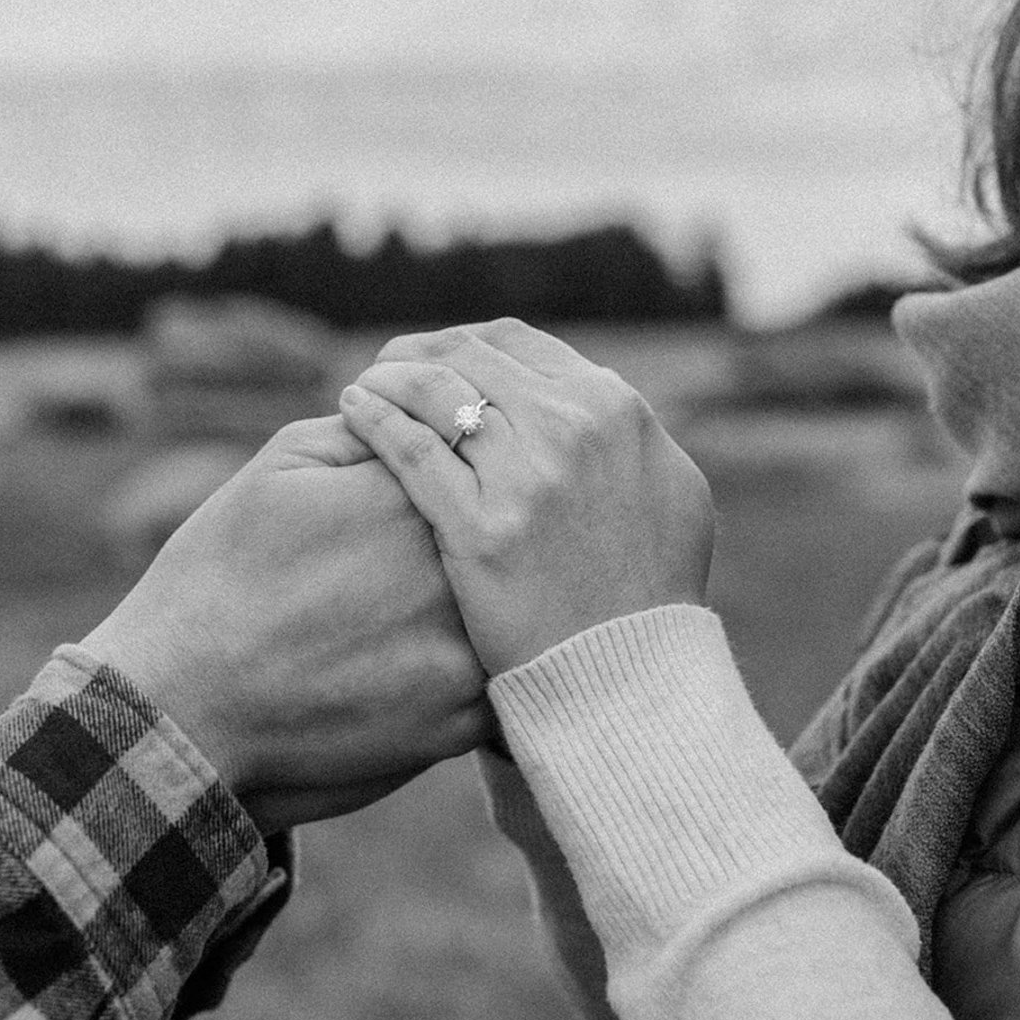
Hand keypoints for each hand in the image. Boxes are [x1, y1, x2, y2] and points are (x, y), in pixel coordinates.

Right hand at [79, 416, 493, 832]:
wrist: (181, 704)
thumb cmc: (218, 576)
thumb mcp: (280, 466)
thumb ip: (367, 430)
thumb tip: (421, 412)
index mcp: (410, 498)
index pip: (471, 459)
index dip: (449, 468)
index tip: (418, 490)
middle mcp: (452, 572)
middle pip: (500, 533)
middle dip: (472, 534)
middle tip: (417, 556)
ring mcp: (464, 650)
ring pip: (508, 606)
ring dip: (487, 599)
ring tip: (421, 607)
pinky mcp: (462, 719)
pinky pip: (498, 676)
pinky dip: (473, 663)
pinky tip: (425, 659)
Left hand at [338, 318, 714, 675]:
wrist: (632, 678)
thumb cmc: (650, 593)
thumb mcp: (666, 491)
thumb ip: (623, 437)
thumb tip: (589, 402)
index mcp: (613, 408)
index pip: (515, 342)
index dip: (463, 345)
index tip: (434, 360)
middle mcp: (571, 427)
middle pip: (466, 356)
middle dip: (417, 354)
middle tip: (385, 370)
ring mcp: (526, 477)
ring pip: (432, 390)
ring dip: (388, 378)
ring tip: (364, 388)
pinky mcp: (482, 528)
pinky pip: (410, 449)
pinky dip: (374, 419)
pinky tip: (353, 413)